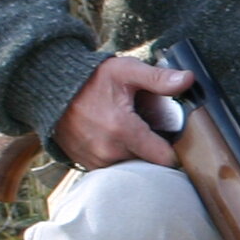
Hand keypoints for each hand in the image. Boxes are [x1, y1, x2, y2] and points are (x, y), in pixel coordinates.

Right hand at [53, 55, 191, 169]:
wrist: (52, 89)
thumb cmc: (90, 79)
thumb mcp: (126, 71)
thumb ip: (158, 78)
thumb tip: (188, 80)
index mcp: (122, 130)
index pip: (164, 158)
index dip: (174, 150)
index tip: (174, 138)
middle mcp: (108, 151)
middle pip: (148, 163)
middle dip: (154, 150)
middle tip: (151, 129)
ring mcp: (95, 161)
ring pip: (131, 167)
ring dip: (135, 155)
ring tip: (132, 134)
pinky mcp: (85, 164)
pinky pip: (113, 168)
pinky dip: (118, 157)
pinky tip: (116, 140)